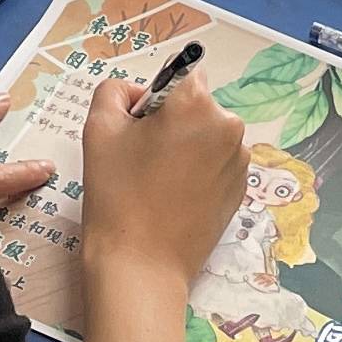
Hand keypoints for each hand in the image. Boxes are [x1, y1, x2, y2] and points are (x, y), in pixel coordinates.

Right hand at [79, 75, 249, 291]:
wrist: (141, 267)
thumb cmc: (117, 197)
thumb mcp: (100, 130)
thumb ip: (115, 92)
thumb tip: (136, 92)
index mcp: (197, 104)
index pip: (181, 74)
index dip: (156, 97)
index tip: (139, 128)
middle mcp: (228, 126)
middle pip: (196, 106)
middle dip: (172, 122)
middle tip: (142, 159)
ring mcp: (239, 161)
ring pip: (207, 135)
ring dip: (187, 147)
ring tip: (157, 183)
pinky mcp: (241, 190)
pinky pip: (217, 164)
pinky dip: (198, 172)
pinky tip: (174, 199)